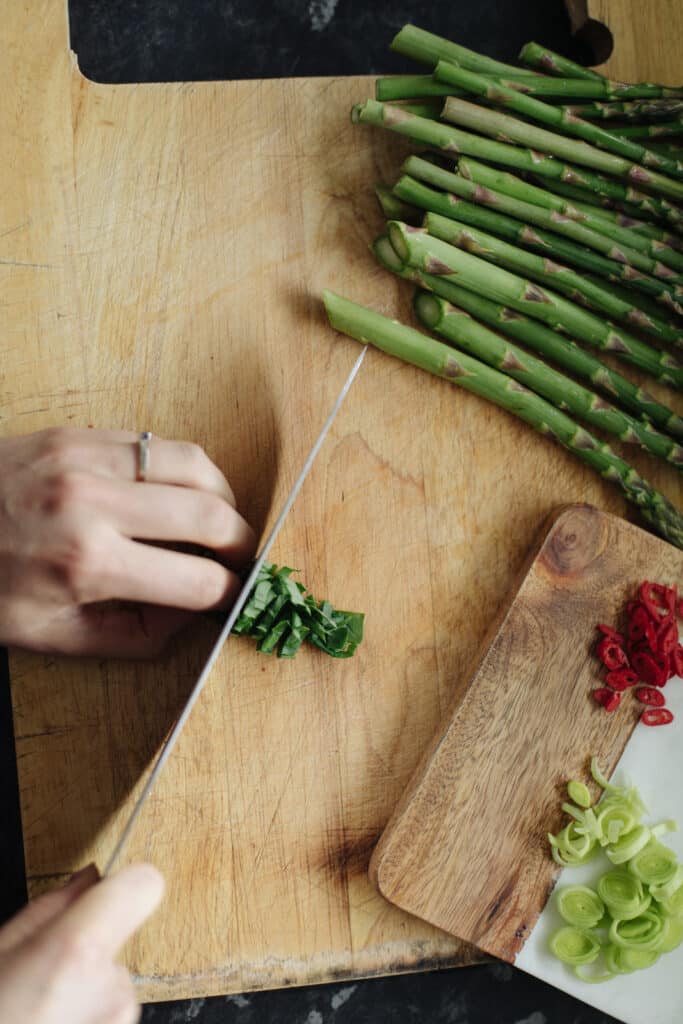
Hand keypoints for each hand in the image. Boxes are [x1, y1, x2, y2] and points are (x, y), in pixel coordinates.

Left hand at [0, 427, 255, 655]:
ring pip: (196, 465)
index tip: (233, 595)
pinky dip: (183, 469)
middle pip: (211, 518)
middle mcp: (94, 506)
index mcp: (87, 565)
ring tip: (218, 520)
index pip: (196, 582)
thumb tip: (192, 616)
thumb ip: (132, 637)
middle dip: (242, 544)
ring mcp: (88, 460)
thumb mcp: (49, 636)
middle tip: (241, 557)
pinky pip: (159, 443)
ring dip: (223, 497)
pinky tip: (177, 491)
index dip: (228, 594)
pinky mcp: (81, 433)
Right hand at [0, 863, 162, 1023]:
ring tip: (38, 1017)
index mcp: (75, 957)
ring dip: (84, 999)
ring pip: (112, 991)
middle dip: (84, 960)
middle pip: (116, 950)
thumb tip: (87, 880)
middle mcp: (110, 992)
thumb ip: (49, 912)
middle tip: (35, 987)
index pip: (143, 887)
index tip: (109, 891)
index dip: (126, 884)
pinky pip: (110, 1021)